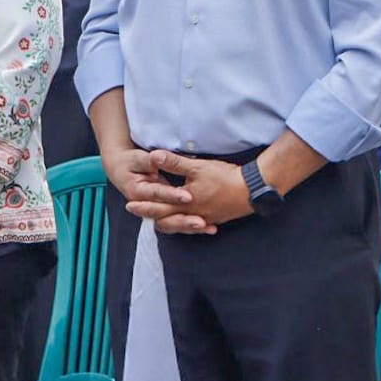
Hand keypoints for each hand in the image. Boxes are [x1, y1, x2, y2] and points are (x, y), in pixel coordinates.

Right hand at [100, 145, 202, 231]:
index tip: (188, 197)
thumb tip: (157, 156)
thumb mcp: (138, 158)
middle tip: (202, 221)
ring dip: (189, 226)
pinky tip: (211, 227)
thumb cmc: (129, 162)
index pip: (157, 195)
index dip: (172, 196)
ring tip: (208, 226)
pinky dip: (192, 226)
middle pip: (166, 216)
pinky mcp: (164, 212)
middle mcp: (145, 206)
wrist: (119, 169)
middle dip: (184, 220)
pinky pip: (178, 223)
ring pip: (172, 224)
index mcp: (137, 192)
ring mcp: (154, 211)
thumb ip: (150, 160)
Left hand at [128, 151, 251, 234]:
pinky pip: (196, 225)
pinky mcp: (215, 218)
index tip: (129, 203)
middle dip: (150, 213)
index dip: (143, 205)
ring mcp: (205, 218)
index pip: (159, 207)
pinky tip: (187, 221)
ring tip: (157, 216)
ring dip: (167, 220)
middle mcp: (192, 214)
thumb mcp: (197, 167)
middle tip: (134, 210)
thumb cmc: (223, 178)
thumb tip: (154, 156)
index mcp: (185, 203)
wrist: (251, 190)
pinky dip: (186, 224)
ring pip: (180, 224)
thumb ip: (174, 163)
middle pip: (166, 219)